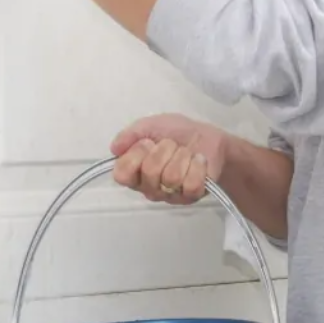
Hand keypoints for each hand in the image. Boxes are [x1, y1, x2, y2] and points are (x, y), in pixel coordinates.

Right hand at [109, 114, 227, 205]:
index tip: (147, 143)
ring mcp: (169, 195)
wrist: (209, 138)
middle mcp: (148, 187)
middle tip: (171, 144)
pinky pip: (190, 185)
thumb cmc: (177, 133)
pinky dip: (197, 166)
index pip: (122, 175)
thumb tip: (114, 148)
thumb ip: (131, 134)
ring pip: (171, 177)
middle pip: (149, 172)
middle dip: (164, 150)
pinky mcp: (191, 197)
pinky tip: (199, 161)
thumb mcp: (151, 125)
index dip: (134, 156)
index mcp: (135, 171)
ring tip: (187, 152)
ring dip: (182, 156)